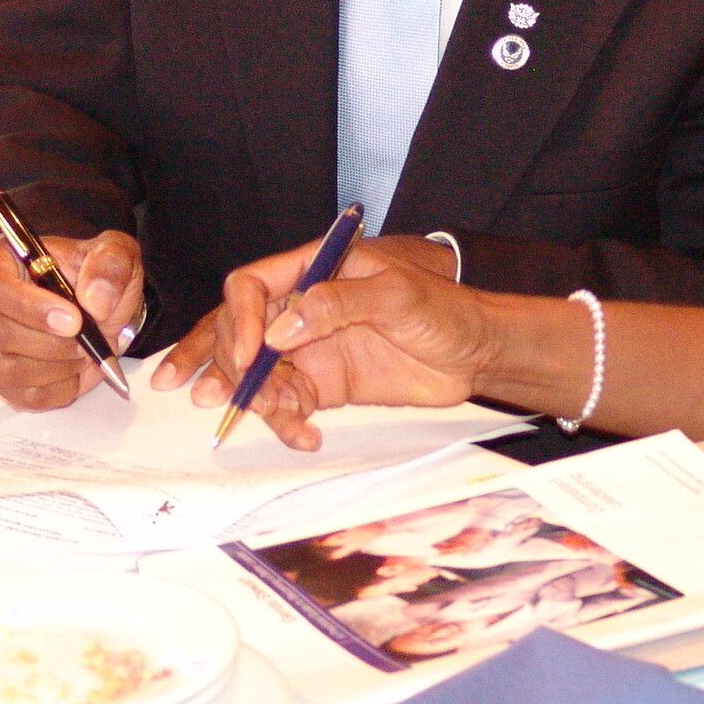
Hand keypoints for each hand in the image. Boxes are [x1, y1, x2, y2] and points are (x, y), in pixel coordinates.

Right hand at [0, 229, 143, 410]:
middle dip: (54, 343)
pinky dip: (60, 388)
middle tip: (89, 339)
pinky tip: (75, 369)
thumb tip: (94, 300)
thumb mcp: (116, 254)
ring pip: (11, 369)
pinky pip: (24, 396)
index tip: (74, 320)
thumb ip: (111, 266)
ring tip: (85, 350)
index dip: (31, 307)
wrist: (103, 308)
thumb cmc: (98, 275)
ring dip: (60, 366)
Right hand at [152, 235, 484, 449]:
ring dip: (253, 397)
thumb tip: (279, 329)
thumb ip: (338, 303)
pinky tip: (304, 435)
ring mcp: (310, 347)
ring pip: (256, 372)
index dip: (239, 317)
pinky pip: (286, 403)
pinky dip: (285, 422)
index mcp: (316, 269)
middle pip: (239, 330)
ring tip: (276, 415)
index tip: (248, 354)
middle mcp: (304, 307)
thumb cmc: (444, 307)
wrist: (475, 352)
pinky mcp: (323, 383)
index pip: (253, 285)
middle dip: (228, 363)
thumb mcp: (397, 295)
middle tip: (235, 395)